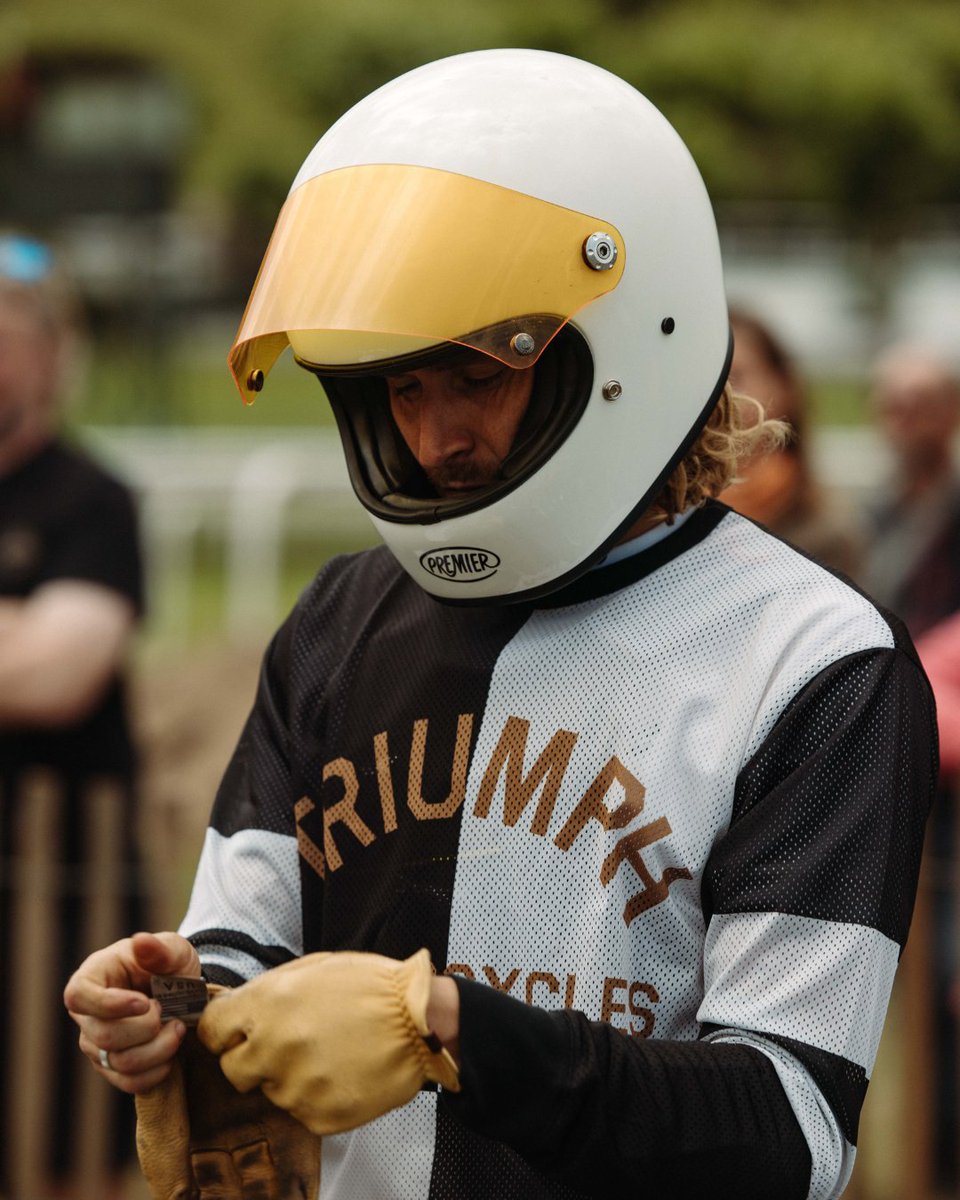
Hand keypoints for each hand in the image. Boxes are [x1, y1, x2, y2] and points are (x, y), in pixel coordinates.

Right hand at [63, 930, 198, 1092]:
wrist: (182, 993)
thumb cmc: (170, 965)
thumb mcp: (173, 949)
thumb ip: (159, 948)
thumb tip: (141, 941)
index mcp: (93, 976)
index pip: (78, 996)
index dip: (109, 1004)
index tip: (145, 1002)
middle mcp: (87, 1015)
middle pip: (104, 1036)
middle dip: (147, 1028)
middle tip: (169, 1012)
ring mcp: (96, 1044)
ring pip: (120, 1062)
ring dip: (159, 1049)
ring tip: (177, 1028)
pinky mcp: (111, 1067)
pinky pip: (129, 1082)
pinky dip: (156, 1071)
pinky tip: (171, 1053)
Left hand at [198, 948, 459, 1134]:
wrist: (420, 1021)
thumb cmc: (369, 986)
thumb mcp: (312, 968)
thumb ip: (265, 991)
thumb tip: (232, 1009)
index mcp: (268, 1004)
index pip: (211, 1032)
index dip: (225, 1031)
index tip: (240, 1031)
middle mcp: (274, 1048)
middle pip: (232, 1068)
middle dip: (252, 1056)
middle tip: (287, 1043)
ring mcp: (296, 1087)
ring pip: (269, 1091)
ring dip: (288, 1075)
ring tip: (327, 1052)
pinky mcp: (319, 1116)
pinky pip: (300, 1110)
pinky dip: (314, 1095)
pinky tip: (340, 1071)